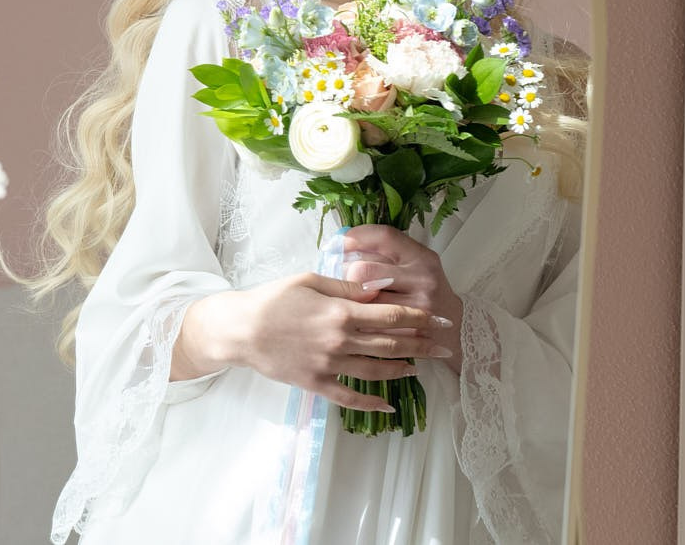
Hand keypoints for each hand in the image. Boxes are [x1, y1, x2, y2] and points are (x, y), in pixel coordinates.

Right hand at [178, 270, 454, 411]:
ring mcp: (330, 366)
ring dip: (402, 370)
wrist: (240, 329)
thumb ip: (346, 287)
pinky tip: (388, 404)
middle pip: (392, 344)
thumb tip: (378, 287)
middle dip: (422, 345)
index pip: (391, 316)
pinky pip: (350, 397)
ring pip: (377, 371)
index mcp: (340, 312)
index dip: (421, 318)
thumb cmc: (272, 298)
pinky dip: (372, 403)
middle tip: (444, 347)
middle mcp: (340, 341)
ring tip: (417, 367)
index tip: (440, 320)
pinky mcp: (317, 384)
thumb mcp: (309, 280)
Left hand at [341, 224, 465, 373]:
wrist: (455, 332)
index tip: (340, 242)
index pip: (384, 236)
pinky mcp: (411, 332)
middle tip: (341, 276)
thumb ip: (386, 254)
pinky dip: (359, 320)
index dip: (356, 237)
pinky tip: (358, 318)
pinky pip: (369, 323)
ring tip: (347, 298)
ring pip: (362, 299)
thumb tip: (343, 244)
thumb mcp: (414, 266)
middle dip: (345, 272)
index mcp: (422, 258)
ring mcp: (419, 307)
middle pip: (364, 269)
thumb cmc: (424, 294)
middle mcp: (424, 279)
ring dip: (348, 299)